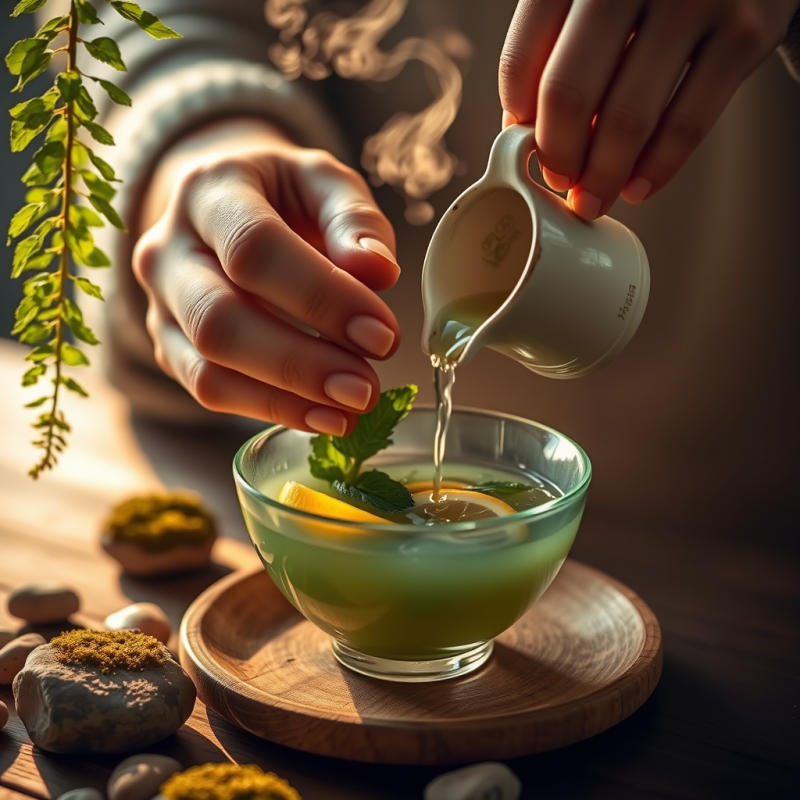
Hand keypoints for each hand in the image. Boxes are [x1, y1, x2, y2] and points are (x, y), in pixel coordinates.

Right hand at [133, 118, 400, 435]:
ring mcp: (160, 304)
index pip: (255, 248)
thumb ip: (353, 219)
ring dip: (285, 398)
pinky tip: (323, 416)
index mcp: (209, 191)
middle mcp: (167, 249)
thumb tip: (377, 271)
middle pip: (219, 319)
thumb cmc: (281, 195)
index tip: (381, 334)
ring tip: (350, 409)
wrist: (223, 208)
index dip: (320, 297)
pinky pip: (209, 390)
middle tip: (365, 388)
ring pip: (207, 367)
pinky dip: (270, 409)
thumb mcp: (323, 182)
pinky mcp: (168, 346)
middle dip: (300, 363)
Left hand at [499, 0, 798, 218]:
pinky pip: (687, 122)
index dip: (518, 119)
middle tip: (560, 182)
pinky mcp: (746, 33)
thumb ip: (557, 45)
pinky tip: (637, 186)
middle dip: (559, 157)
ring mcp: (693, 1)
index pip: (523, 59)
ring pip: (627, 118)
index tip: (525, 151)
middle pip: (569, 95)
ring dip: (603, 176)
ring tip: (593, 198)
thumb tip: (525, 131)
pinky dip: (656, 168)